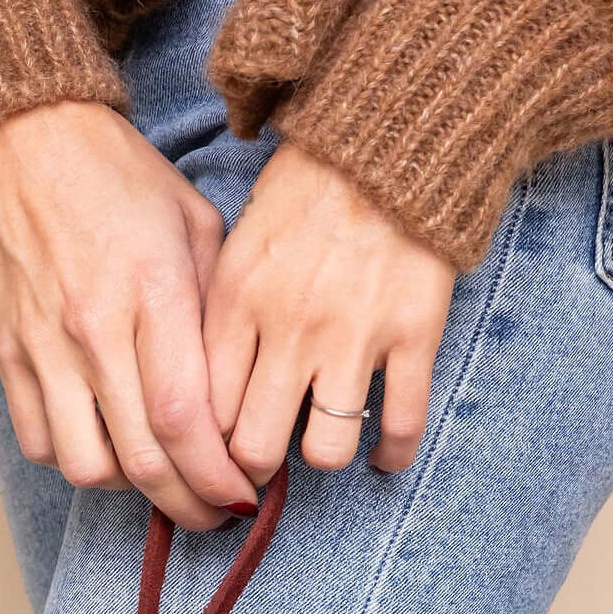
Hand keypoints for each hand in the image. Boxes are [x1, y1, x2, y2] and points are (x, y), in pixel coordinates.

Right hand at [0, 103, 257, 530]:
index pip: (187, 419)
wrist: (19, 133)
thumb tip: (241, 392)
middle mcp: (93, 330)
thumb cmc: (115, 173)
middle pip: (142, 460)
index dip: (219, 475)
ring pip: (86, 465)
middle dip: (188, 504)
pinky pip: (39, 440)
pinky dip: (76, 459)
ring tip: (160, 479)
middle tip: (216, 513)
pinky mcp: (6, 351)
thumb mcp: (195, 222)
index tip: (247, 494)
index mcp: (152, 293)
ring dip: (131, 489)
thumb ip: (218, 310)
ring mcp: (42, 346)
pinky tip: (105, 444)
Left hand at [206, 144, 455, 482]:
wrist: (390, 142)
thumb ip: (214, 317)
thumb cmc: (303, 195)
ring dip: (320, 460)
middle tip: (261, 468)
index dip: (203, 449)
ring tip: (321, 446)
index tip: (213, 455)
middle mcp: (288, 327)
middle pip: (254, 446)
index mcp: (236, 303)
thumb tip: (199, 395)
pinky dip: (390, 454)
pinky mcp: (413, 335)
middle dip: (253, 470)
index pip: (203, 410)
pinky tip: (382, 455)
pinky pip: (400, 425)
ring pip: (324, 452)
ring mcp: (353, 336)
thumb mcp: (234, 245)